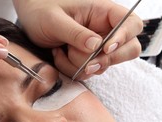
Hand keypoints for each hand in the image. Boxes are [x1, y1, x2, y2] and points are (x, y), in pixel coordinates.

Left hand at [13, 0, 142, 79]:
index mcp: (103, 12)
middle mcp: (105, 30)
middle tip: (87, 63)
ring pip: (105, 65)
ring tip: (61, 51)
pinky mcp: (88, 59)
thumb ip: (76, 33)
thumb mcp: (54, 19)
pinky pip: (89, 73)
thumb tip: (96, 46)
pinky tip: (59, 56)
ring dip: (82, 65)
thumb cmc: (41, 9)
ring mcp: (99, 47)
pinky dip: (73, 70)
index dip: (125, 37)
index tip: (106, 48)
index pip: (132, 23)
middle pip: (129, 49)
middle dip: (107, 59)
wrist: (28, 18)